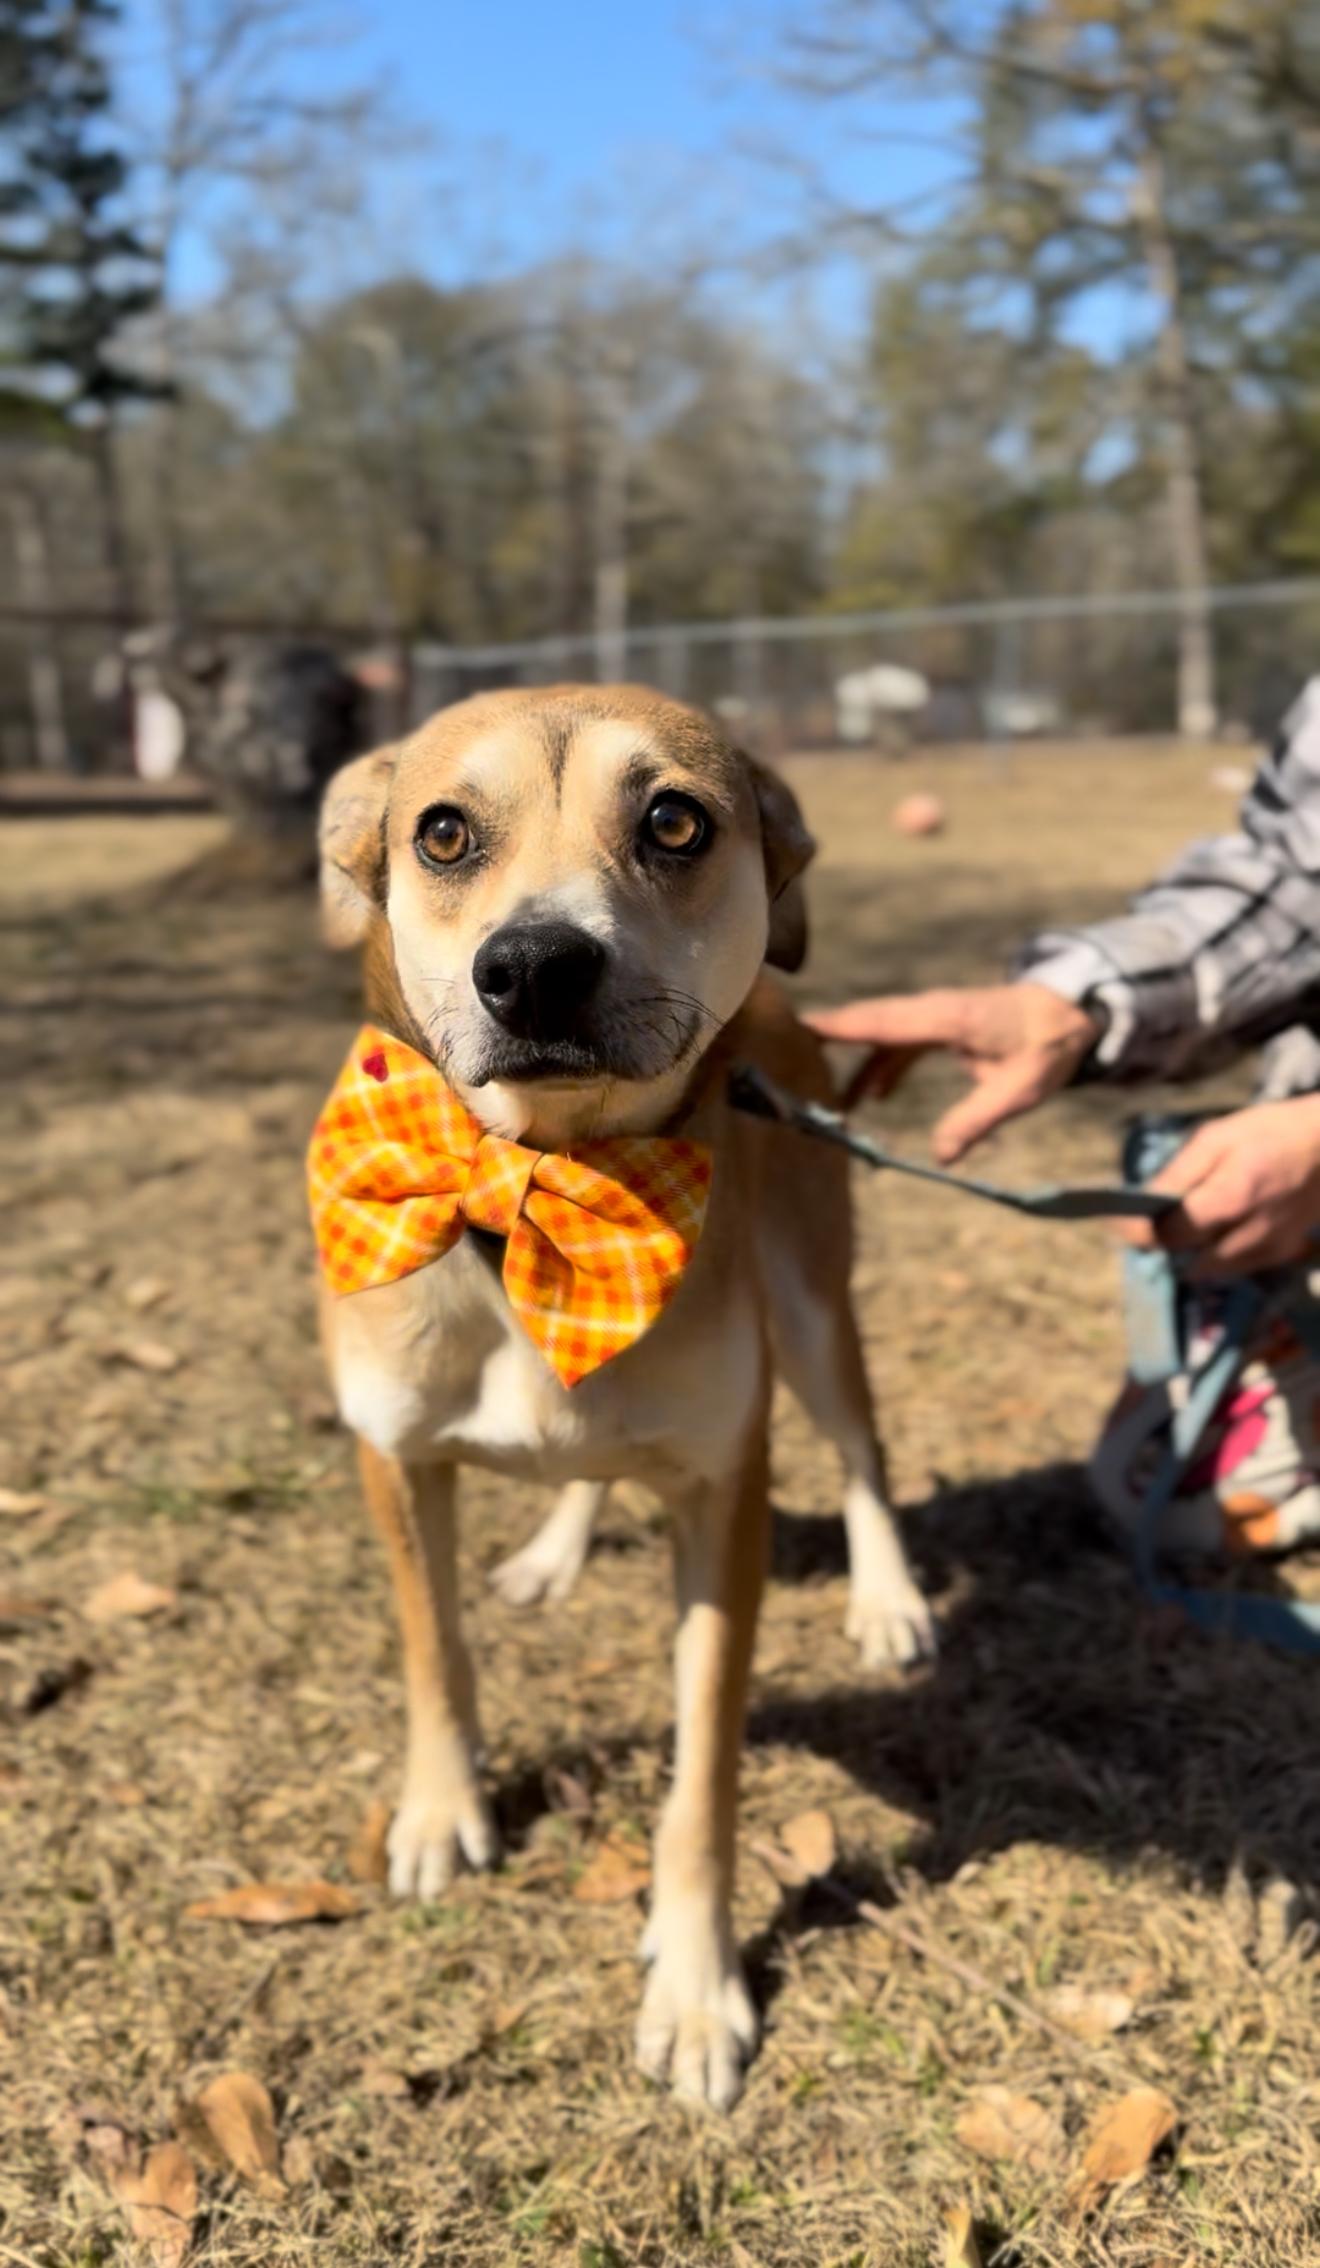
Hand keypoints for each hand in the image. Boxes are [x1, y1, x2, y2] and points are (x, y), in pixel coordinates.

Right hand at [804, 982, 1100, 1162]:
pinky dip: (877, 1062)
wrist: (1070, 1013)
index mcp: (947, 1018)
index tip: (797, 1027)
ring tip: (817, 1086)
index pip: (883, 1021)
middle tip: (779, 1047)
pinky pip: (896, 1040)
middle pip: (869, 1021)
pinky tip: (869, 1097)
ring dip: (850, 1055)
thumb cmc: (1047, 1047)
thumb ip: (978, 1120)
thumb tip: (941, 1157)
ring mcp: (933, 1015)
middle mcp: (932, 1010)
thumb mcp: (1020, 1090)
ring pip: (879, 1031)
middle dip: (827, 1034)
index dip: (840, 1026)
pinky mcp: (938, 1025)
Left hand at [1118, 1098, 1319, 1271]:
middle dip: (1163, 1241)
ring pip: (1209, 1269)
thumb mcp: (1218, 1137)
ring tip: (1185, 1222)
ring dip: (1189, 1252)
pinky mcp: (1282, 1253)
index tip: (1120, 1222)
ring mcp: (1269, 1249)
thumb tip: (1143, 1202)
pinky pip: (1235, 1267)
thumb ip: (1179, 1174)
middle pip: (1186, 1257)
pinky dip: (1217, 1255)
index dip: (1139, 1231)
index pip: (1169, 1234)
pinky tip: (1216, 1229)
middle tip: (1151, 1219)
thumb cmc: (1272, 1131)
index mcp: (1230, 1198)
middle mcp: (1249, 1233)